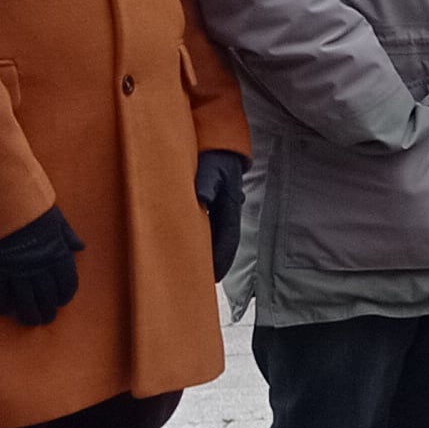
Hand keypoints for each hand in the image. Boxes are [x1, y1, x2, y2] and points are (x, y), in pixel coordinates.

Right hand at [0, 206, 81, 327]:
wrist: (1, 200)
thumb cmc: (30, 206)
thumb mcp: (56, 218)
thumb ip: (68, 235)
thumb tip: (81, 246)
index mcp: (57, 254)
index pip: (67, 283)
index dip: (65, 296)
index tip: (61, 301)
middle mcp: (39, 267)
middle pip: (46, 297)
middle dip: (48, 311)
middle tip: (46, 319)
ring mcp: (16, 270)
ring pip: (24, 301)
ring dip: (28, 314)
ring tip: (30, 321)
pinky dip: (1, 304)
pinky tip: (4, 310)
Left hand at [195, 149, 247, 281]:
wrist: (221, 144)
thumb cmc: (214, 156)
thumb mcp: (210, 166)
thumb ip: (206, 182)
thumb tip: (202, 200)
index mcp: (230, 205)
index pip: (228, 237)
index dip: (221, 258)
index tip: (213, 276)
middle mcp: (230, 210)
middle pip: (226, 243)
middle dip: (218, 263)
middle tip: (206, 283)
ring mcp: (225, 209)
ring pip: (220, 237)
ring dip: (213, 254)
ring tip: (203, 273)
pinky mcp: (217, 206)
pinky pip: (214, 228)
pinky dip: (208, 242)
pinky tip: (198, 249)